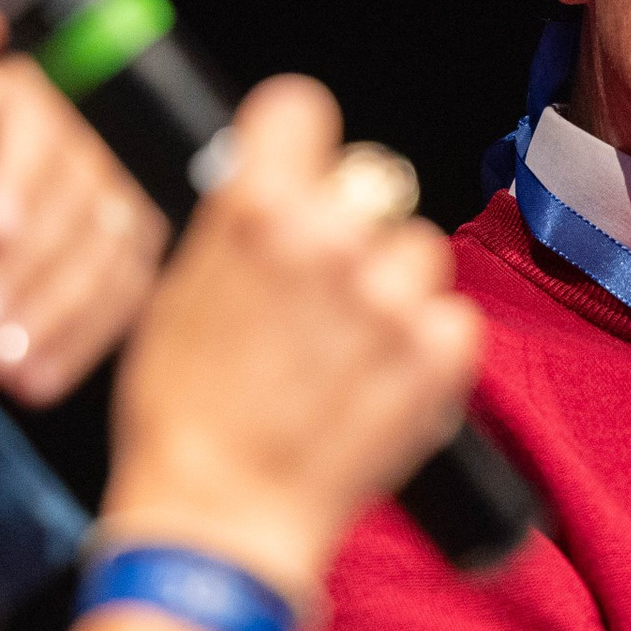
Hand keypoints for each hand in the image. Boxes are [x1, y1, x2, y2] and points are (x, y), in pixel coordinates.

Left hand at [0, 0, 166, 415]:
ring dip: (50, 315)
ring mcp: (116, 206)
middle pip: (73, 205)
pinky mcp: (128, 261)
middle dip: (22, 269)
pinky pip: (119, 303)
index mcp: (25, 97)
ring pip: (103, 260)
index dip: (16, 178)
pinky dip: (76, 345)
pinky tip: (33, 380)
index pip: (35, 130)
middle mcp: (86, 146)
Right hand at [99, 76, 483, 604]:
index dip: (298, 145)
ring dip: (394, 291)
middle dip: (349, 230)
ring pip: (418, 252)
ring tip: (350, 352)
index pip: (301, 107)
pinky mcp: (439, 354)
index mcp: (253, 209)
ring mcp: (390, 297)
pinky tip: (379, 385)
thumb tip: (271, 190)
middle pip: (371, 184)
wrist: (218, 523)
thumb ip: (236, 227)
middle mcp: (330, 238)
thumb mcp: (176, 295)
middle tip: (319, 295)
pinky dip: (427, 350)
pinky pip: (453, 319)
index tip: (299, 170)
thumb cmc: (180, 420)